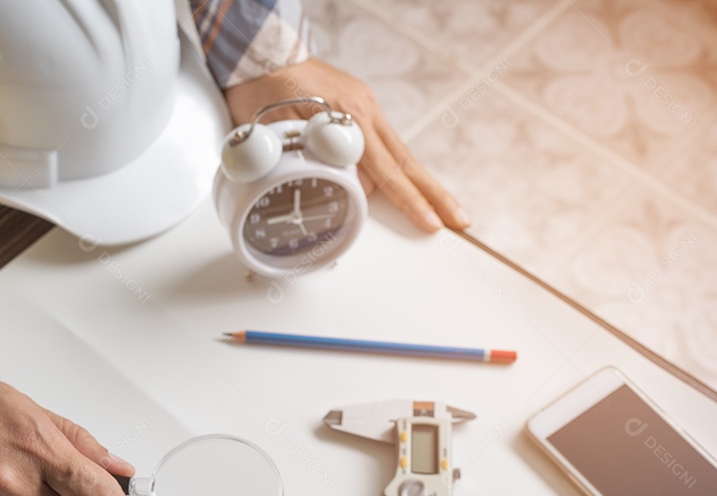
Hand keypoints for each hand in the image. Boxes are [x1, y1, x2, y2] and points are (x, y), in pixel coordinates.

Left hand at [224, 58, 469, 232]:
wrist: (257, 53)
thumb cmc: (261, 90)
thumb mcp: (279, 131)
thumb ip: (311, 159)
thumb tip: (339, 187)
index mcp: (349, 117)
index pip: (387, 170)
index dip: (409, 200)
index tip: (429, 222)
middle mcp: (364, 110)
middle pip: (406, 162)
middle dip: (434, 195)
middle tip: (459, 219)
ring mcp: (363, 106)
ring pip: (397, 154)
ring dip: (418, 184)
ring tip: (438, 209)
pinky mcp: (356, 106)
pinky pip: (381, 143)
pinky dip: (394, 168)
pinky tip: (404, 184)